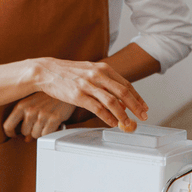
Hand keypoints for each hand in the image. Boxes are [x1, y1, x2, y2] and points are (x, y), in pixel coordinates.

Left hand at [3, 92, 75, 140]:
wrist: (66, 87)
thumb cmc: (49, 95)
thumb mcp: (33, 103)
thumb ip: (26, 119)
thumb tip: (26, 139)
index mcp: (22, 105)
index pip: (8, 125)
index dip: (11, 132)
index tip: (15, 134)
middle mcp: (30, 110)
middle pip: (24, 132)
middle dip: (31, 130)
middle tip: (39, 123)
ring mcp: (42, 115)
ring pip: (35, 135)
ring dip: (41, 131)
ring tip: (47, 121)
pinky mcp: (54, 119)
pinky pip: (46, 134)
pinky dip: (50, 132)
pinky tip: (53, 124)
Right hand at [31, 57, 148, 129]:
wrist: (47, 70)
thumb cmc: (70, 72)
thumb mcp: (90, 70)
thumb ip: (105, 81)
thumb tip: (120, 96)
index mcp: (103, 68)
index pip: (126, 84)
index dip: (137, 97)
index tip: (144, 107)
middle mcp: (98, 75)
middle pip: (123, 92)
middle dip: (135, 106)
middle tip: (143, 116)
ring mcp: (88, 85)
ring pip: (111, 102)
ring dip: (123, 114)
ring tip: (128, 123)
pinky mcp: (78, 95)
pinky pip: (97, 108)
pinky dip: (107, 117)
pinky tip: (112, 123)